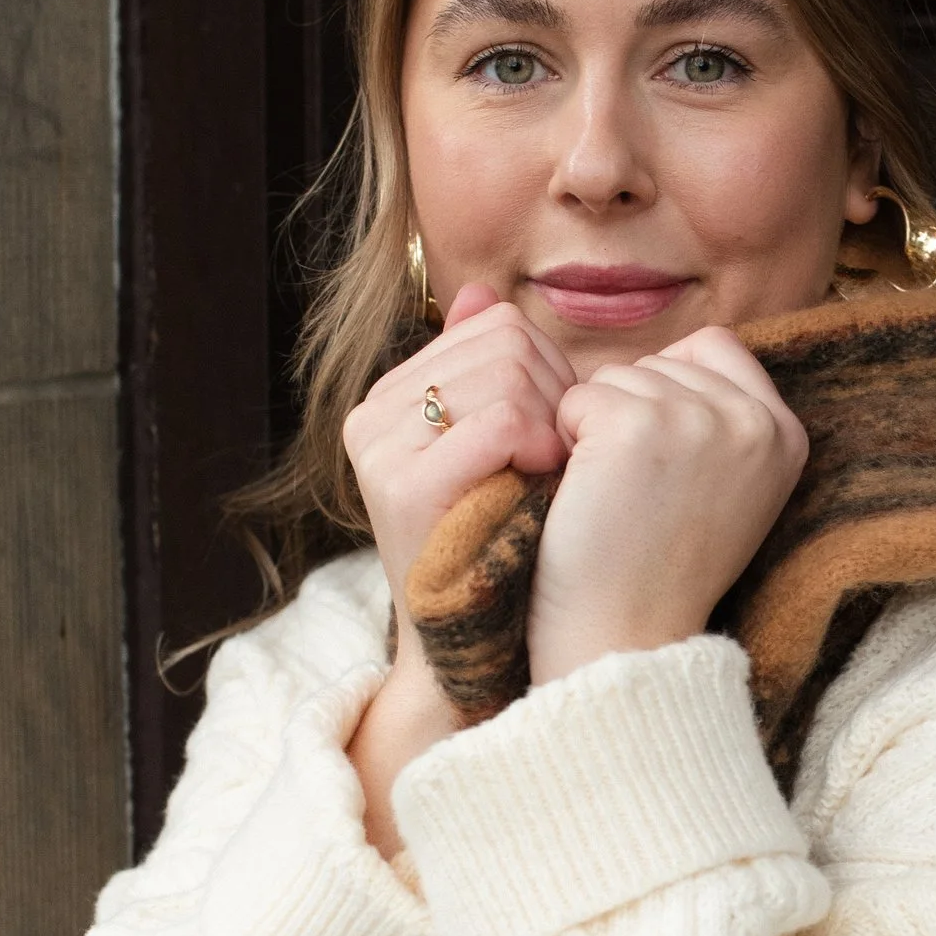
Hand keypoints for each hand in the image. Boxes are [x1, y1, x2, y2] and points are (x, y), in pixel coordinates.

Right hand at [342, 282, 571, 625]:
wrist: (472, 641)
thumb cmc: (500, 543)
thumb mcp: (496, 450)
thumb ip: (488, 374)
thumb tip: (482, 294)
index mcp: (389, 398)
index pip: (492, 324)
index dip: (548, 368)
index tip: (557, 428)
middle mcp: (372, 415)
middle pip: (503, 341)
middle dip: (555, 392)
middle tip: (563, 454)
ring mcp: (380, 449)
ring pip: (506, 374)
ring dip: (552, 421)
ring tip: (554, 471)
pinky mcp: (404, 486)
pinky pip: (498, 421)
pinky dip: (537, 445)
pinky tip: (544, 480)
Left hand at [526, 326, 807, 684]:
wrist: (627, 640)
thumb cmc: (660, 572)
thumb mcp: (728, 491)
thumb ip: (721, 422)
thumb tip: (670, 357)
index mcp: (786, 433)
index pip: (716, 347)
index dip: (669, 390)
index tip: (660, 462)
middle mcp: (753, 419)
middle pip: (661, 362)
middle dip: (630, 414)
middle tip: (637, 495)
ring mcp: (696, 418)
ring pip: (616, 376)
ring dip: (595, 430)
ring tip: (616, 499)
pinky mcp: (635, 425)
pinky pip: (577, 398)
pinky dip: (565, 442)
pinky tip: (587, 496)